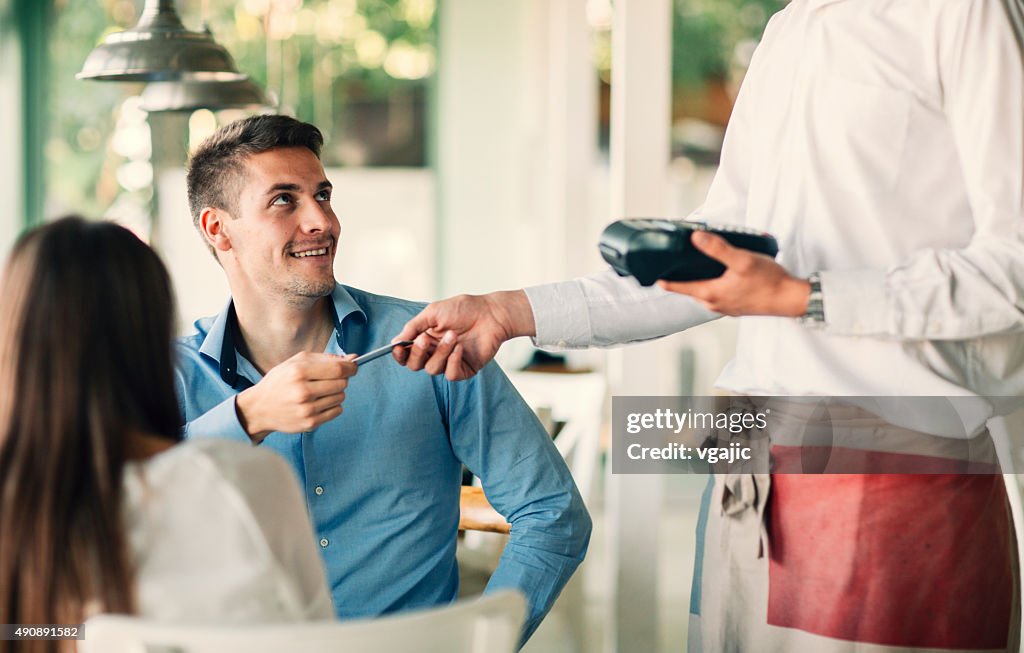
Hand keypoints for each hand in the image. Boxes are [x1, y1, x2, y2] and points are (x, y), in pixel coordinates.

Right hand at [235, 351, 357, 442]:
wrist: (260, 408)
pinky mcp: (310, 423)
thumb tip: (353, 358)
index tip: (352, 367)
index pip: (338, 369)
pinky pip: (337, 411)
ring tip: (319, 392)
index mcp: (299, 372)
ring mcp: (307, 409)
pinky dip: (332, 406)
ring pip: (341, 397)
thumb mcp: (296, 362)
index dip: (350, 367)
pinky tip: (319, 403)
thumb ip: (325, 358)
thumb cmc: (279, 382)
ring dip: (335, 393)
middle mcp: (303, 391)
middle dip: (340, 379)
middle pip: (342, 383)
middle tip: (328, 380)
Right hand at [392, 290, 535, 380]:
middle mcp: (435, 352)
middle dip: (417, 354)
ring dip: (440, 352)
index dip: (400, 354)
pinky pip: (450, 374)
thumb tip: (395, 341)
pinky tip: (460, 347)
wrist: (490, 313)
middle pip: (415, 365)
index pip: (406, 354)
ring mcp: (449, 361)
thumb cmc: (463, 309)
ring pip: (432, 369)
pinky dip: (452, 361)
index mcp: (425, 339)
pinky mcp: (464, 369)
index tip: (398, 348)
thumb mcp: (433, 312)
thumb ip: (413, 327)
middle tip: (425, 340)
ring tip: (452, 336)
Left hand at [657, 231, 809, 316]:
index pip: (677, 287)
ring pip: (703, 291)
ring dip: (697, 279)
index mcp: (710, 294)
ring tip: (696, 262)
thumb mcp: (741, 260)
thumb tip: (695, 238)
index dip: (664, 278)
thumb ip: (717, 249)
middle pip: (689, 289)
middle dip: (680, 276)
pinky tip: (720, 272)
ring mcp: (724, 306)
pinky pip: (716, 294)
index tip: (652, 271)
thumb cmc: (769, 282)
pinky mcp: (735, 306)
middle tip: (674, 260)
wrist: (791, 299)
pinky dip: (712, 283)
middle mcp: (714, 304)